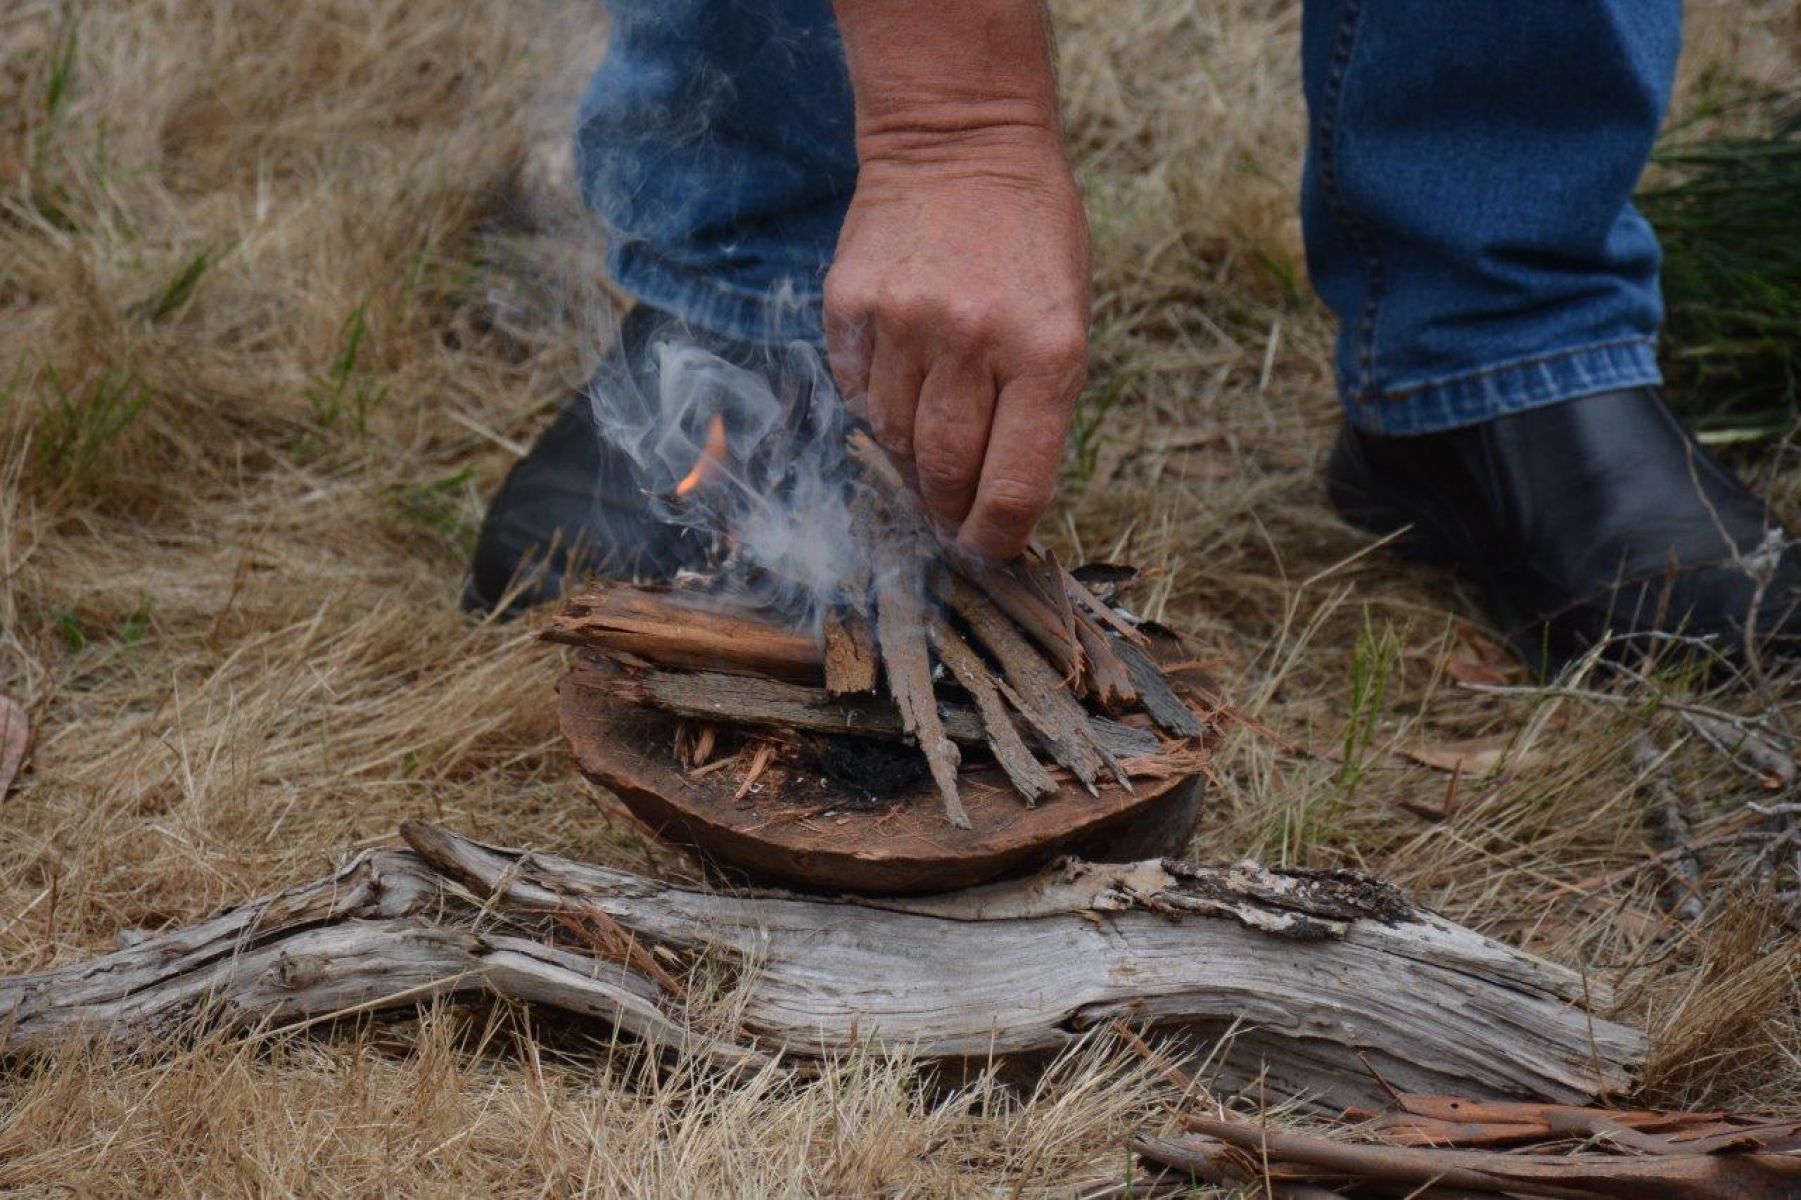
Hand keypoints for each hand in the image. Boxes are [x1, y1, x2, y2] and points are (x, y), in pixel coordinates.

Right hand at [824, 126, 1089, 561]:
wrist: (961, 141)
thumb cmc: (1031, 239)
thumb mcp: (1069, 318)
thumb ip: (1037, 406)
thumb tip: (997, 497)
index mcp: (1048, 352)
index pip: (1013, 485)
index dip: (996, 539)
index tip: (986, 553)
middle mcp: (974, 342)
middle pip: (944, 473)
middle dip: (947, 511)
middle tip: (949, 522)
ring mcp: (905, 323)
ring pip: (893, 439)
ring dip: (910, 460)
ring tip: (926, 447)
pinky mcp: (851, 306)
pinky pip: (857, 393)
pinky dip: (877, 408)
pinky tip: (899, 386)